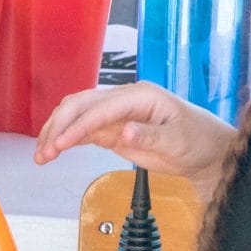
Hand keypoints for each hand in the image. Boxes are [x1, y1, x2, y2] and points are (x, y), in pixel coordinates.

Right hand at [37, 82, 236, 183]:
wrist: (208, 153)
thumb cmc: (199, 140)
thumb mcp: (179, 140)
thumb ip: (151, 135)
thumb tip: (125, 130)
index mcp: (140, 96)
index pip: (100, 108)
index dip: (78, 126)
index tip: (61, 144)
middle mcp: (124, 101)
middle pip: (81, 105)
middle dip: (59, 126)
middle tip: (45, 151)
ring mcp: (117, 115)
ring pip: (77, 116)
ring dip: (57, 133)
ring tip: (42, 155)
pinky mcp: (115, 130)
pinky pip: (84, 131)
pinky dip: (66, 140)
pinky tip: (52, 151)